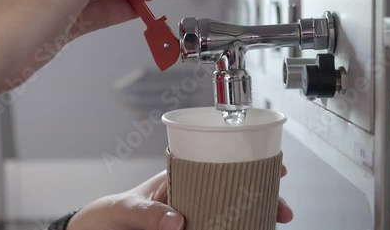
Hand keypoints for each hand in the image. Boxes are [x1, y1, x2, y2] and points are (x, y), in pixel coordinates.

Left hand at [67, 169, 292, 229]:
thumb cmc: (107, 216)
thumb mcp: (122, 208)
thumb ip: (144, 212)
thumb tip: (176, 220)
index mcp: (179, 178)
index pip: (218, 166)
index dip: (247, 165)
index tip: (273, 168)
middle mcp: (190, 197)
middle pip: (233, 192)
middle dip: (261, 196)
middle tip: (282, 208)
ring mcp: (192, 217)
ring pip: (230, 213)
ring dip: (253, 216)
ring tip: (272, 223)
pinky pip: (218, 228)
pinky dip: (235, 228)